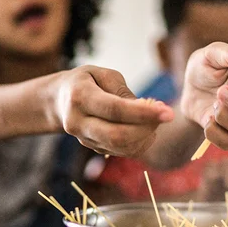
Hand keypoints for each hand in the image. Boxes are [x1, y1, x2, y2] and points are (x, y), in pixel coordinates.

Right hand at [55, 65, 173, 156]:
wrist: (59, 100)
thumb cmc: (87, 81)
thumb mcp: (103, 74)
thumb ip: (123, 91)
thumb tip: (146, 109)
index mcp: (79, 96)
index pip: (115, 109)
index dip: (143, 113)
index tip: (168, 112)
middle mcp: (77, 121)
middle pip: (117, 135)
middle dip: (146, 129)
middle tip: (164, 116)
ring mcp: (83, 138)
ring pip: (120, 147)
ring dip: (145, 137)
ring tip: (155, 121)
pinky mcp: (92, 147)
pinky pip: (120, 152)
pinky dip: (139, 143)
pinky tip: (146, 130)